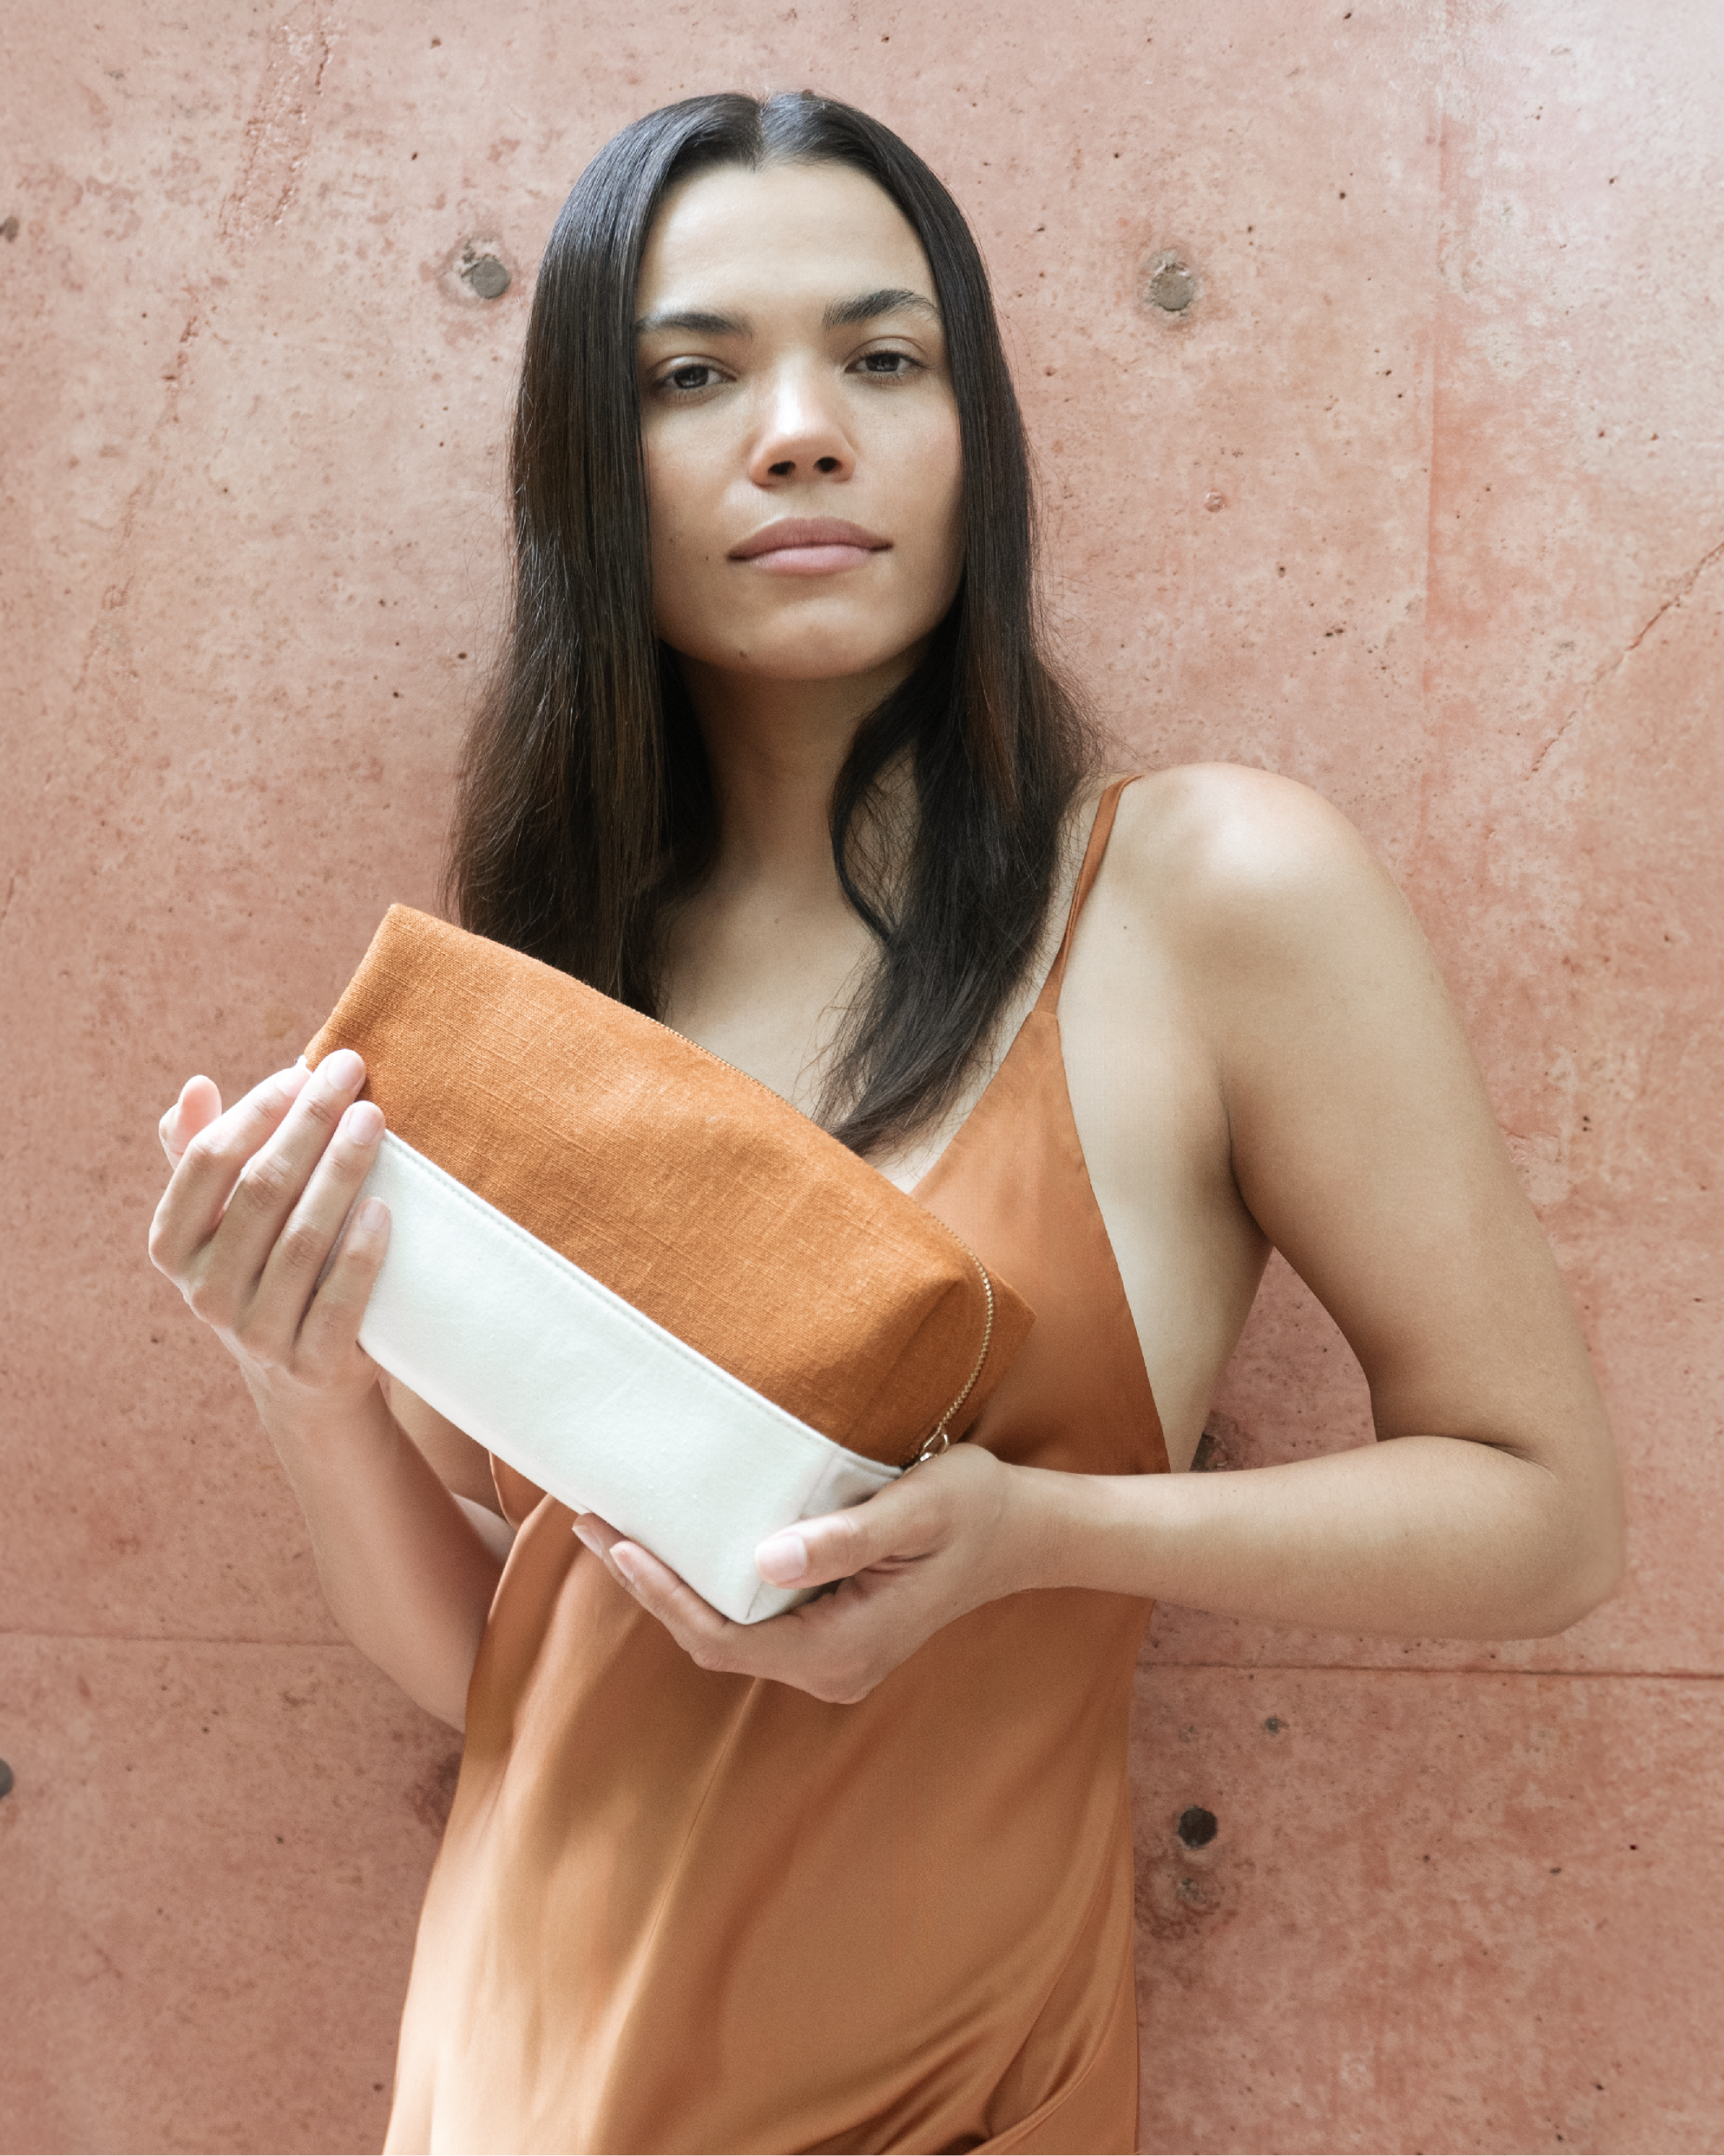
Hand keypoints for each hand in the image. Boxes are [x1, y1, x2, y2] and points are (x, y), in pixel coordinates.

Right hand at [148, 1049, 391, 1430]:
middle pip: (262, 1190)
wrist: (304, 1378)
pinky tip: (384, 1208)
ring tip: (374, 1120)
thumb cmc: (264, 1268)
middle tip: (351, 1074)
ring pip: (303, 1240)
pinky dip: (361, 1252)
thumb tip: (195, 1087)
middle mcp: (203, 1292)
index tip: (302, 1073)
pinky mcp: (310, 1364)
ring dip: (342, 1171)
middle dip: (310, 1124)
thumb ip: (201, 1156)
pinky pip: (339, 1301)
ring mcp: (255, 1333)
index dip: (256, 1111)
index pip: (208, 1161)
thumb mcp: (223, 1220)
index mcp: (172, 1245)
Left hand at [572, 1441, 1041, 1702]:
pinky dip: (710, 1583)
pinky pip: (753, 1620)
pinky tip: (683, 1539)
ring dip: (674, 1583)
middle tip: (591, 1518)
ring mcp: (831, 1658)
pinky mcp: (833, 1635)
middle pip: (713, 1639)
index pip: (722, 1635)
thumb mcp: (919, 1509)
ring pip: (729, 1631)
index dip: (662, 1594)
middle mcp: (830, 1669)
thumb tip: (763, 1559)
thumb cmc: (975, 1510)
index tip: (615, 1540)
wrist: (1025, 1533)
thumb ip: (846, 1537)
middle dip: (649, 1586)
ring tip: (618, 1523)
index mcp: (842, 1648)